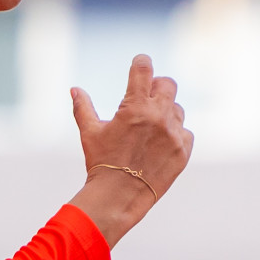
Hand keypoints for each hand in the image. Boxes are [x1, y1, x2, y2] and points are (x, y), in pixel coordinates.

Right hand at [68, 54, 192, 245]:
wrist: (118, 197)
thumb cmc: (100, 163)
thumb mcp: (89, 132)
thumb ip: (83, 107)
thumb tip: (74, 89)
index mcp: (134, 107)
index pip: (144, 69)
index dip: (141, 62)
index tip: (139, 63)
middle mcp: (158, 116)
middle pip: (167, 84)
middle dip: (156, 87)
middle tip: (146, 96)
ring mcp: (174, 133)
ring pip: (177, 109)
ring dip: (165, 112)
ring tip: (150, 127)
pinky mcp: (183, 150)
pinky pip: (185, 132)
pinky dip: (175, 134)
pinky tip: (160, 144)